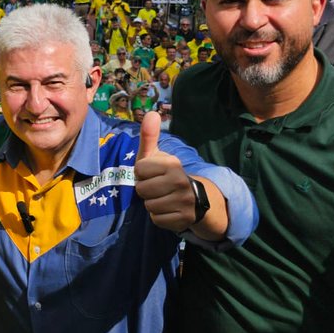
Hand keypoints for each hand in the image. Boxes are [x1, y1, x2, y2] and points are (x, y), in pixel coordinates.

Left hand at [133, 111, 195, 232]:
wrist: (194, 198)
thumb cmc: (166, 174)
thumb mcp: (156, 155)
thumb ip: (150, 136)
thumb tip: (151, 113)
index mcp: (172, 164)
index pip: (139, 170)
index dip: (142, 173)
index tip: (153, 173)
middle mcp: (181, 181)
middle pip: (142, 190)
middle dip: (146, 190)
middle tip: (158, 188)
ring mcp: (185, 202)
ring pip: (149, 206)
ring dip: (152, 204)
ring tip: (164, 198)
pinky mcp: (184, 219)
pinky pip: (157, 219)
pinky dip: (159, 217)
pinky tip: (169, 210)